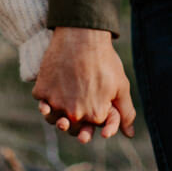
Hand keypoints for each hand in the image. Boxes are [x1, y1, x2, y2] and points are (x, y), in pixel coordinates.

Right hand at [33, 27, 135, 143]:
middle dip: (73, 121)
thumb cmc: (104, 60)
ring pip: (52, 118)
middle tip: (75, 104)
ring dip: (56, 114)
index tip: (91, 106)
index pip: (90, 128)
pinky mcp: (41, 91)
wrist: (81, 36)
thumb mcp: (121, 86)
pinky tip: (52, 89)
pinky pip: (41, 101)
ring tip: (62, 102)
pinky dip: (44, 98)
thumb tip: (130, 134)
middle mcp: (74, 114)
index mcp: (94, 115)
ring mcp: (55, 103)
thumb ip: (126, 113)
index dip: (91, 118)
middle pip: (70, 127)